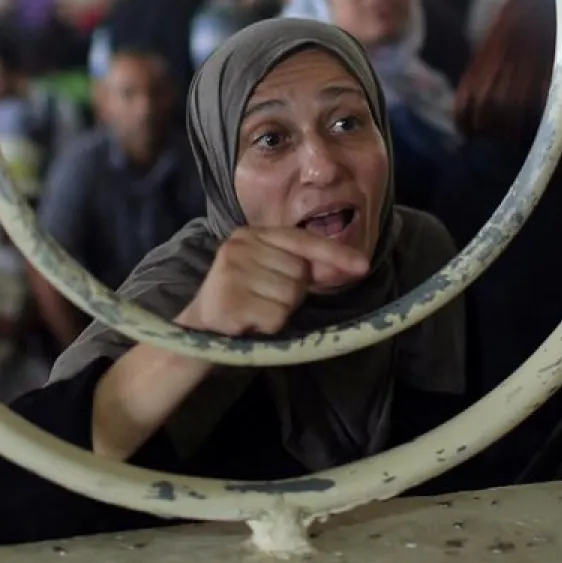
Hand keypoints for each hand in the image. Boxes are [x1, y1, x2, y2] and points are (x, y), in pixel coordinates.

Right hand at [176, 228, 368, 337]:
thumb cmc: (243, 298)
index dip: (334, 255)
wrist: (198, 328)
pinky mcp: (228, 301)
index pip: (302, 240)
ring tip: (256, 310)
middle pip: (300, 273)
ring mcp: (231, 272)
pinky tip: (249, 323)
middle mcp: (239, 246)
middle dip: (292, 293)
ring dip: (280, 312)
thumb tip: (351, 266)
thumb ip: (303, 267)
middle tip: (264, 299)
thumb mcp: (271, 274)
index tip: (362, 266)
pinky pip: (275, 318)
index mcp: (252, 234)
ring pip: (290, 297)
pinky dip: (269, 327)